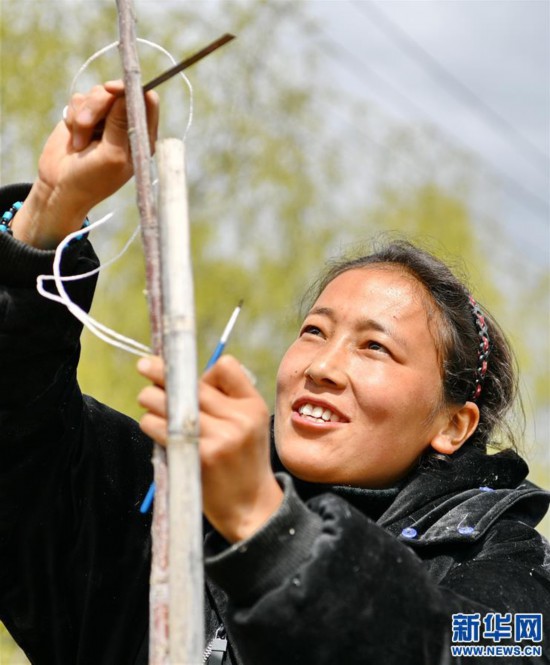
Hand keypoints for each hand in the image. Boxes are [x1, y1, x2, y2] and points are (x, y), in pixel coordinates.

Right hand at [11, 80, 158, 248]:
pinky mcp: (85, 116)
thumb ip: (120, 124)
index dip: (131, 90)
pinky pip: (79, 100)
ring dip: (83, 116)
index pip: (147, 102)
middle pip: (118, 93)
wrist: (61, 188)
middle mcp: (126, 125)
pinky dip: (73, 117)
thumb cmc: (92, 179)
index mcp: (141, 137)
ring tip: (80, 143)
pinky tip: (74, 137)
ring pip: (97, 94)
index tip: (112, 91)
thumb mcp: (111, 154)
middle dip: (98, 106)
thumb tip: (126, 95)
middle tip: (86, 124)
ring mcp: (105, 120)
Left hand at [137, 355, 283, 542]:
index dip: (201, 370)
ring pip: (170, 403)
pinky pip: (161, 428)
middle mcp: (238, 418)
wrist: (251, 507)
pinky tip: (151, 426)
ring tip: (147, 401)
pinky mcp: (200, 457)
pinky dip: (150, 423)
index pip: (225, 367)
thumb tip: (179, 378)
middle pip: (190, 383)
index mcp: (252, 405)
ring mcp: (220, 438)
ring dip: (150, 399)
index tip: (187, 380)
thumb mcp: (249, 426)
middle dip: (159, 373)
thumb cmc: (242, 462)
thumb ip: (225, 400)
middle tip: (144, 368)